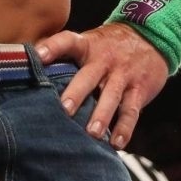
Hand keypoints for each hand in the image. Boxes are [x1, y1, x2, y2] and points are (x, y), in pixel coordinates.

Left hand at [36, 22, 167, 149]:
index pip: (67, 41)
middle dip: (77, 93)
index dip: (52, 47)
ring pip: (111, 96)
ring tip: (91, 133)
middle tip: (64, 109)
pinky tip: (117, 143)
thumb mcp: (89, 42)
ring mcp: (122, 74)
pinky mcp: (139, 89)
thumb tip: (30, 64)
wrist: (149, 37)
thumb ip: (66, 54)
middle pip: (88, 76)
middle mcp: (104, 59)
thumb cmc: (108, 45)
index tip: (38, 55)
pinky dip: (125, 128)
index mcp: (87, 45)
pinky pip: (132, 110)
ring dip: (102, 115)